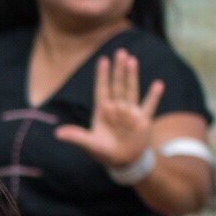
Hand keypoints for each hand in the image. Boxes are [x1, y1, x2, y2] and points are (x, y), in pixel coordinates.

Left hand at [52, 49, 164, 175]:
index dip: (102, 75)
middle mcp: (117, 108)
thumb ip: (76, 137)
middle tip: (120, 52)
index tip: (103, 60)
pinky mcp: (143, 120)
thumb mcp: (89, 145)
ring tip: (132, 61)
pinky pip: (149, 106)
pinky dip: (153, 96)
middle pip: (117, 85)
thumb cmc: (104, 152)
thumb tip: (57, 133)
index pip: (102, 89)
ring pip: (131, 90)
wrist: (123, 163)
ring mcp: (130, 112)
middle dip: (118, 70)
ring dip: (132, 76)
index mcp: (103, 110)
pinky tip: (158, 84)